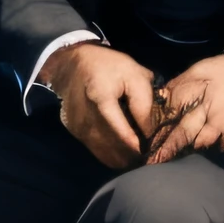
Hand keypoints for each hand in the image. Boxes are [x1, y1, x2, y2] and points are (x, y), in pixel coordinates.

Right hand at [52, 43, 161, 170]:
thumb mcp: (134, 75)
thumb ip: (143, 103)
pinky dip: (111, 154)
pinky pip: (98, 152)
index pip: (121, 132)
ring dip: (123, 157)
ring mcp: (78, 128)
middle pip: (114, 148)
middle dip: (133, 155)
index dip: (138, 146)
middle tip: (148, 153)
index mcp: (101, 97)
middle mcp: (86, 117)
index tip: (151, 151)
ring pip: (106, 155)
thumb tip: (149, 133)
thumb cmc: (109, 66)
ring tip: (137, 152)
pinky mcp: (75, 133)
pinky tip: (122, 149)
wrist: (72, 64)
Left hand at [144, 53, 223, 161]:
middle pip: (182, 134)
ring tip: (178, 159)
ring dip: (190, 149)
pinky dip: (214, 147)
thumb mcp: (200, 69)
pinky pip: (220, 146)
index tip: (148, 143)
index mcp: (194, 88)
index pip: (170, 113)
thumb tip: (159, 98)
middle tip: (155, 163)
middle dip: (167, 150)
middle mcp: (205, 106)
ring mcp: (221, 122)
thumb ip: (180, 85)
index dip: (158, 130)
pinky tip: (211, 146)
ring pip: (199, 143)